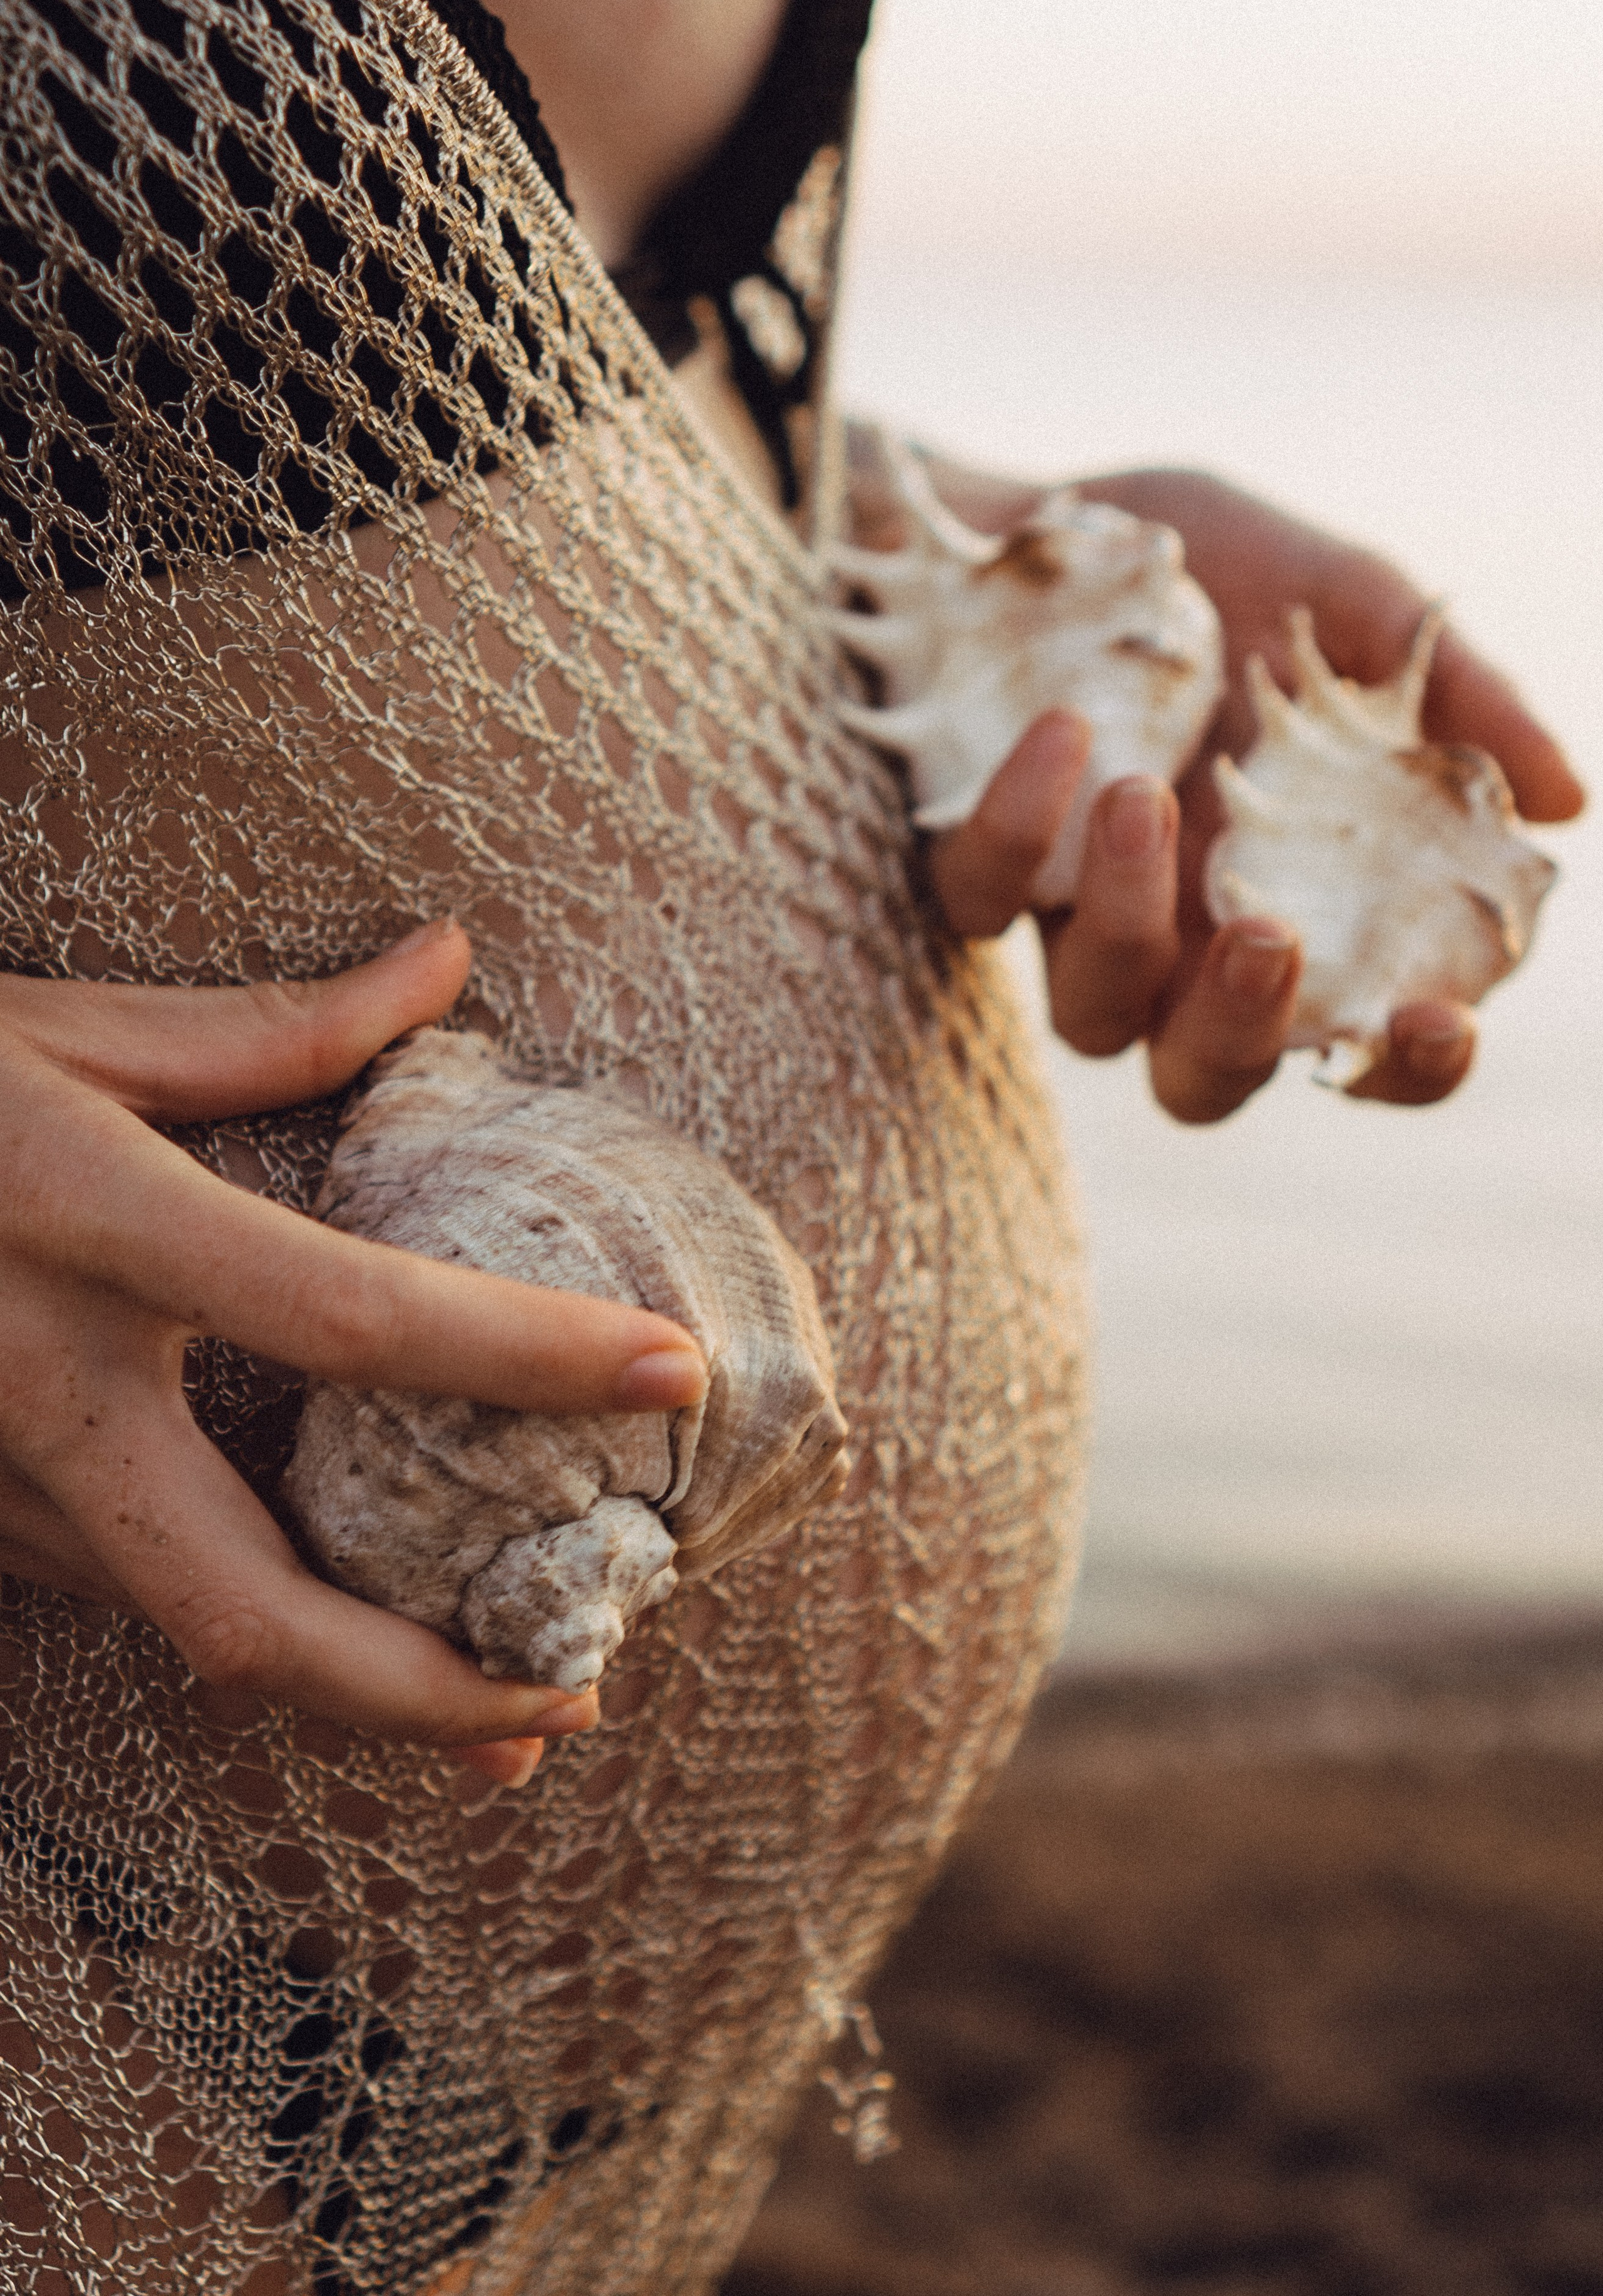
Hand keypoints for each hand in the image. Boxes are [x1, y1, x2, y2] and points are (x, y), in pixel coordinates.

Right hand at [0, 922, 707, 1784]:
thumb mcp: (67, 1033)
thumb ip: (272, 1029)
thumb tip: (446, 958)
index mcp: (95, 1231)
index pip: (350, 1316)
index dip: (519, 1354)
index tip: (666, 1369)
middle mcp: (43, 1394)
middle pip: (251, 1613)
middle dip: (426, 1693)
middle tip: (574, 1703)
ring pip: (189, 1635)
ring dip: (354, 1692)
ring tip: (504, 1702)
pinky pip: (131, 1597)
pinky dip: (256, 1629)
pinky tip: (352, 1630)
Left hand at [924, 465, 1583, 1120]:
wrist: (1038, 506)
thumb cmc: (1211, 566)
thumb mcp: (1351, 601)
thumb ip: (1458, 699)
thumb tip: (1566, 804)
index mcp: (1302, 902)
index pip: (1364, 1040)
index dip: (1407, 1065)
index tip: (1437, 1022)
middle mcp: (1184, 942)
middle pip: (1205, 1082)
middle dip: (1241, 1033)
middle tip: (1264, 937)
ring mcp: (1074, 916)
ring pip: (1091, 1018)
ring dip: (1126, 924)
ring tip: (1142, 796)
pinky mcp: (975, 862)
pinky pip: (983, 900)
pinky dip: (1019, 827)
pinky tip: (1064, 731)